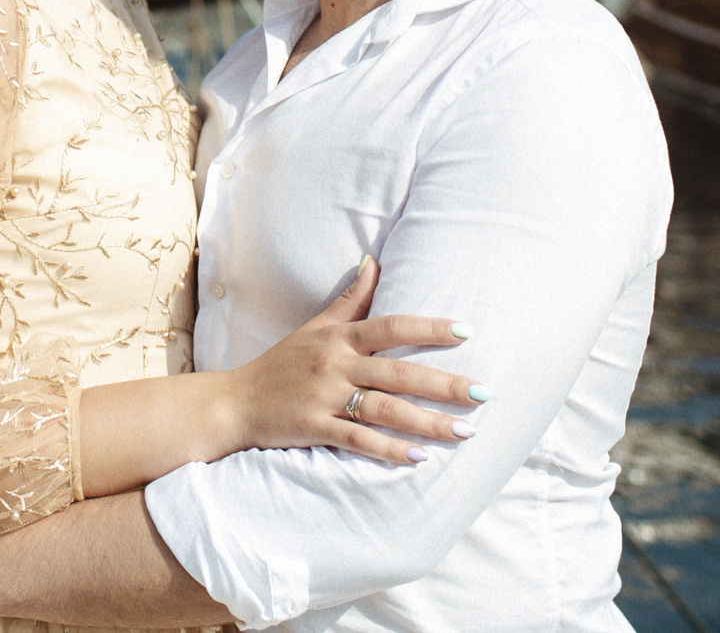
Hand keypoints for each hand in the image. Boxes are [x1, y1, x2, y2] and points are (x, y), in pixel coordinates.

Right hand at [224, 256, 483, 465]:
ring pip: (385, 409)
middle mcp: (334, 364)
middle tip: (484, 394)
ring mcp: (324, 397)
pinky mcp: (314, 428)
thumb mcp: (314, 327)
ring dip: (427, 422)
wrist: (235, 402)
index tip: (466, 332)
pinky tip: (419, 458)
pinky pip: (358, 440)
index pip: (391, 327)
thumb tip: (374, 262)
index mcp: (338, 338)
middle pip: (398, 372)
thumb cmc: (280, 364)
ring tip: (465, 432)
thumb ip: (349, 299)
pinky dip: (389, 450)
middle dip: (444, 384)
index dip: (429, 328)